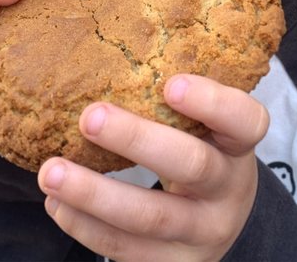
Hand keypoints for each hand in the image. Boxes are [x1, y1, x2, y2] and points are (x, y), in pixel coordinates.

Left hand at [38, 74, 268, 260]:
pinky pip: (126, 248)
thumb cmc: (196, 154)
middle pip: (191, 165)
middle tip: (89, 118)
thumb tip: (103, 54)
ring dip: (93, 194)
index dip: (212, 103)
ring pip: (150, 217)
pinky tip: (56, 203)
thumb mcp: (202, 130)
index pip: (245, 121)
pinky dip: (85, 225)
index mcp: (237, 148)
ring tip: (50, 171)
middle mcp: (228, 192)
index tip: (170, 84)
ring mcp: (202, 233)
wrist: (215, 221)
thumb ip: (171, 104)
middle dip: (136, 140)